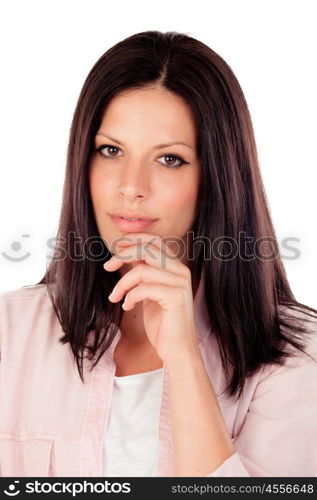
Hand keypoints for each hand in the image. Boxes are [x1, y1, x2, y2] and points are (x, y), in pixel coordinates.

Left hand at [104, 233, 199, 363]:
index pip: (154, 241)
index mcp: (176, 267)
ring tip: (115, 296)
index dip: (133, 239)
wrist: (177, 350)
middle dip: (123, 254)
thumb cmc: (162, 324)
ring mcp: (180, 283)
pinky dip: (129, 297)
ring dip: (122, 283)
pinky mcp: (176, 297)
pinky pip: (143, 288)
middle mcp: (181, 271)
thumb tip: (126, 254)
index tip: (115, 248)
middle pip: (148, 248)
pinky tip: (127, 307)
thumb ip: (144, 273)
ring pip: (141, 270)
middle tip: (107, 267)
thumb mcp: (149, 293)